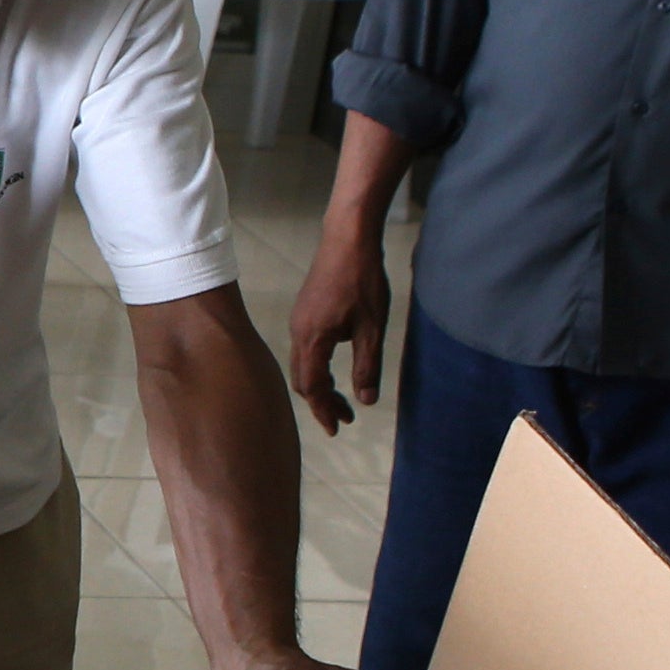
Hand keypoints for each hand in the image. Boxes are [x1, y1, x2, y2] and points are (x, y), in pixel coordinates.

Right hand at [287, 222, 392, 435]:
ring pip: (302, 364)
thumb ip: (367, 366)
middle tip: (345, 418)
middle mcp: (298, 333)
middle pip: (302, 379)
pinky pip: (305, 349)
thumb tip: (366, 401)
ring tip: (343, 397)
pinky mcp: (305, 312)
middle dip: (322, 402)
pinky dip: (317, 367)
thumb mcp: (372, 328)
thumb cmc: (362, 281)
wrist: (347, 239)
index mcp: (312, 340)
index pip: (312, 387)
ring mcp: (299, 321)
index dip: (323, 410)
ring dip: (320, 384)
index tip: (337, 429)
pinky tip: (335, 365)